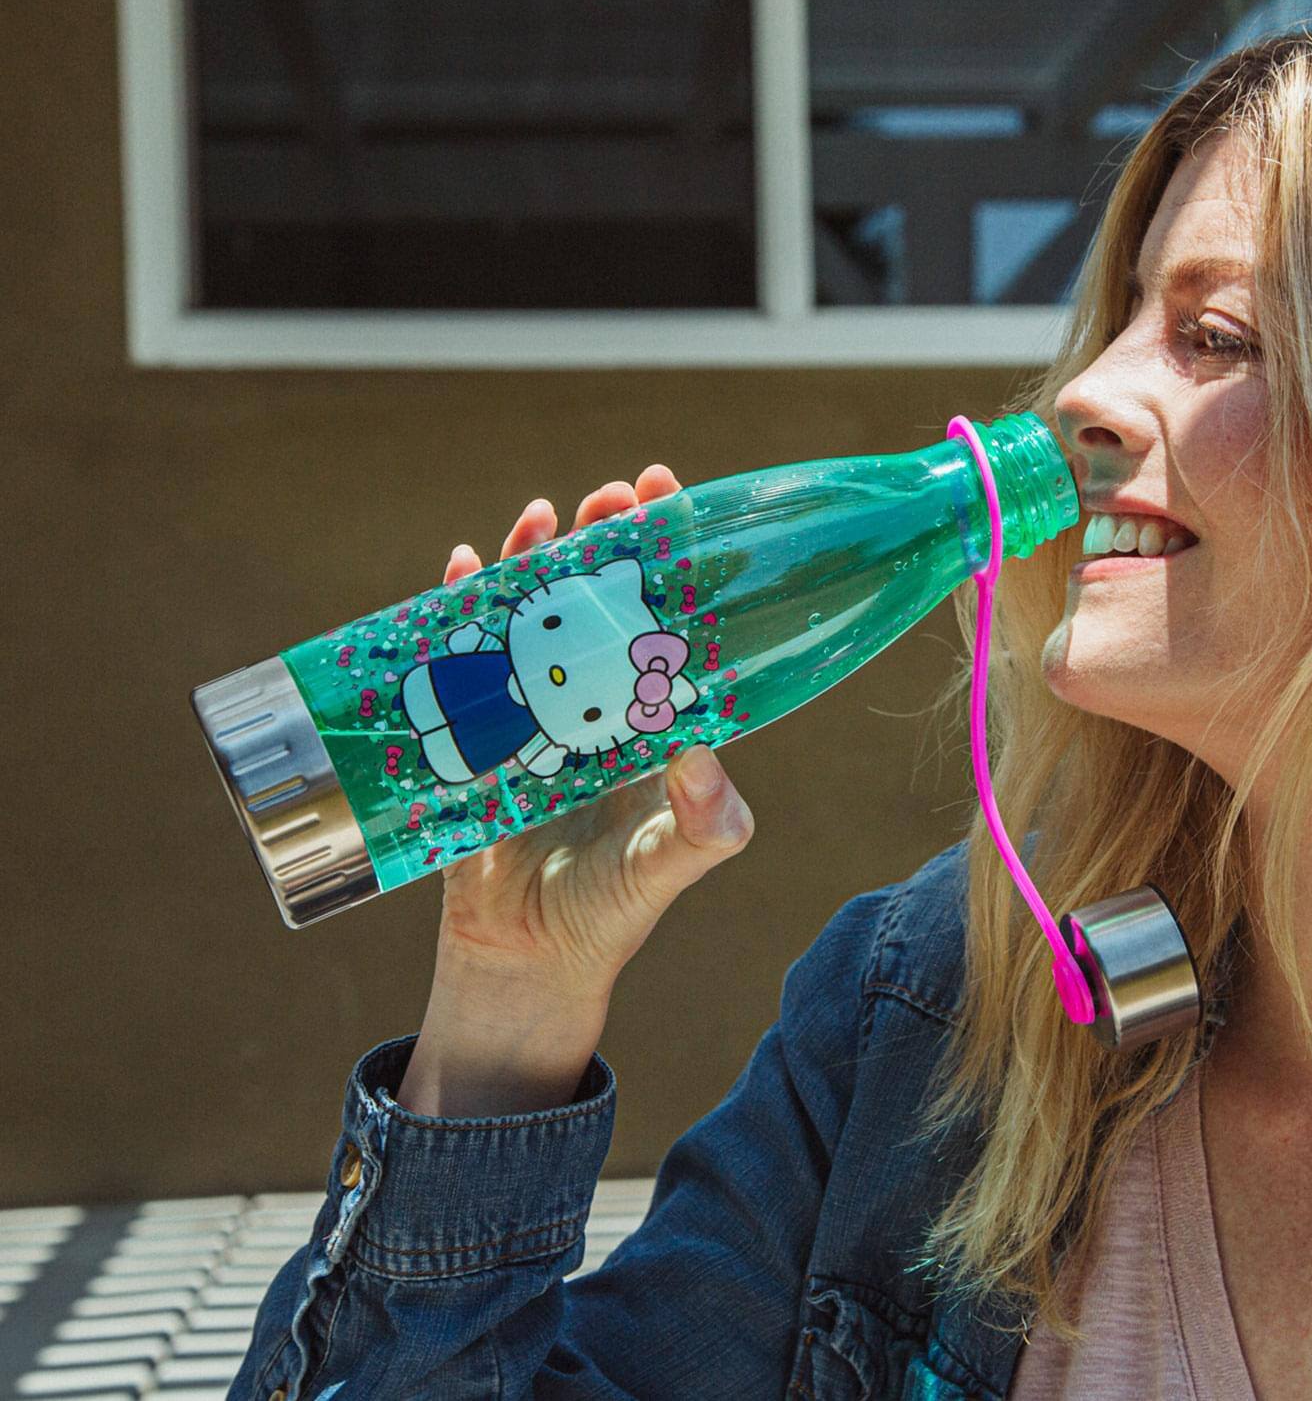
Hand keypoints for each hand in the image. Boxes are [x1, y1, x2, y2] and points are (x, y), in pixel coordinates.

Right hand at [431, 465, 753, 997]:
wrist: (526, 960)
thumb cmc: (611, 911)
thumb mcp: (671, 866)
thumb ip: (706, 822)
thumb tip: (703, 755)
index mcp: (651, 720)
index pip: (667, 619)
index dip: (670, 559)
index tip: (670, 501)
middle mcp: (596, 704)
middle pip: (600, 601)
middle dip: (604, 541)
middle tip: (610, 496)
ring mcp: (531, 713)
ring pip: (533, 615)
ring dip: (537, 560)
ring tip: (545, 515)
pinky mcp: (473, 734)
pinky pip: (463, 657)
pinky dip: (459, 608)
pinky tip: (466, 566)